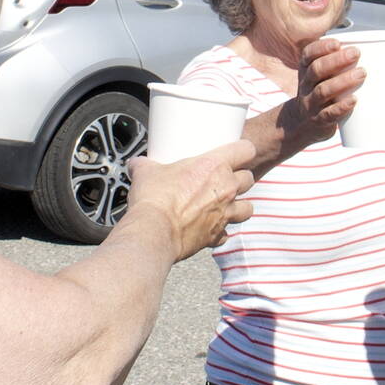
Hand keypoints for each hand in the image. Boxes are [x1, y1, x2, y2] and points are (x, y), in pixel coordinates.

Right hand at [125, 139, 255, 259]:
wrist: (154, 231)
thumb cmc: (154, 198)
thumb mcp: (146, 171)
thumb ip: (144, 164)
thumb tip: (136, 163)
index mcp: (214, 166)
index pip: (246, 150)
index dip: (243, 149)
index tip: (237, 152)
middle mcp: (226, 188)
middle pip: (248, 178)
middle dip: (240, 178)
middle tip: (225, 180)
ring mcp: (225, 213)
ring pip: (248, 207)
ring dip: (239, 206)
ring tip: (226, 205)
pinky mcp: (217, 234)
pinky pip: (227, 233)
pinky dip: (220, 231)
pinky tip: (209, 228)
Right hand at [273, 36, 364, 152]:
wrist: (301, 124)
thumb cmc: (321, 93)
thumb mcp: (322, 77)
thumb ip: (340, 63)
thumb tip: (375, 48)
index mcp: (306, 71)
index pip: (308, 55)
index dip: (321, 47)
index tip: (338, 43)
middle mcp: (306, 85)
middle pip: (316, 70)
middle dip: (336, 60)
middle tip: (356, 53)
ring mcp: (311, 104)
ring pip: (323, 91)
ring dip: (343, 81)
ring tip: (361, 73)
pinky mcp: (319, 121)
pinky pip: (328, 113)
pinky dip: (342, 106)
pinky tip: (354, 100)